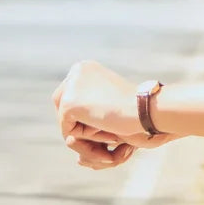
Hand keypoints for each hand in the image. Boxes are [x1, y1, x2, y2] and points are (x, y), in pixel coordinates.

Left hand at [52, 60, 175, 171]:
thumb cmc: (133, 106)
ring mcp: (70, 87)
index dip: (79, 111)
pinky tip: (103, 130)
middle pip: (61, 103)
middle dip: (74, 120)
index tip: (96, 123)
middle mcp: (76, 72)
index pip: (69, 92)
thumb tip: (72, 117)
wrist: (143, 109)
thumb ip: (92, 99)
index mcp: (85, 67)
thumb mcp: (109, 96)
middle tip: (95, 132)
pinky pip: (68, 130)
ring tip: (104, 130)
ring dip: (81, 131)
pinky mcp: (68, 104)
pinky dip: (84, 137)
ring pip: (65, 118)